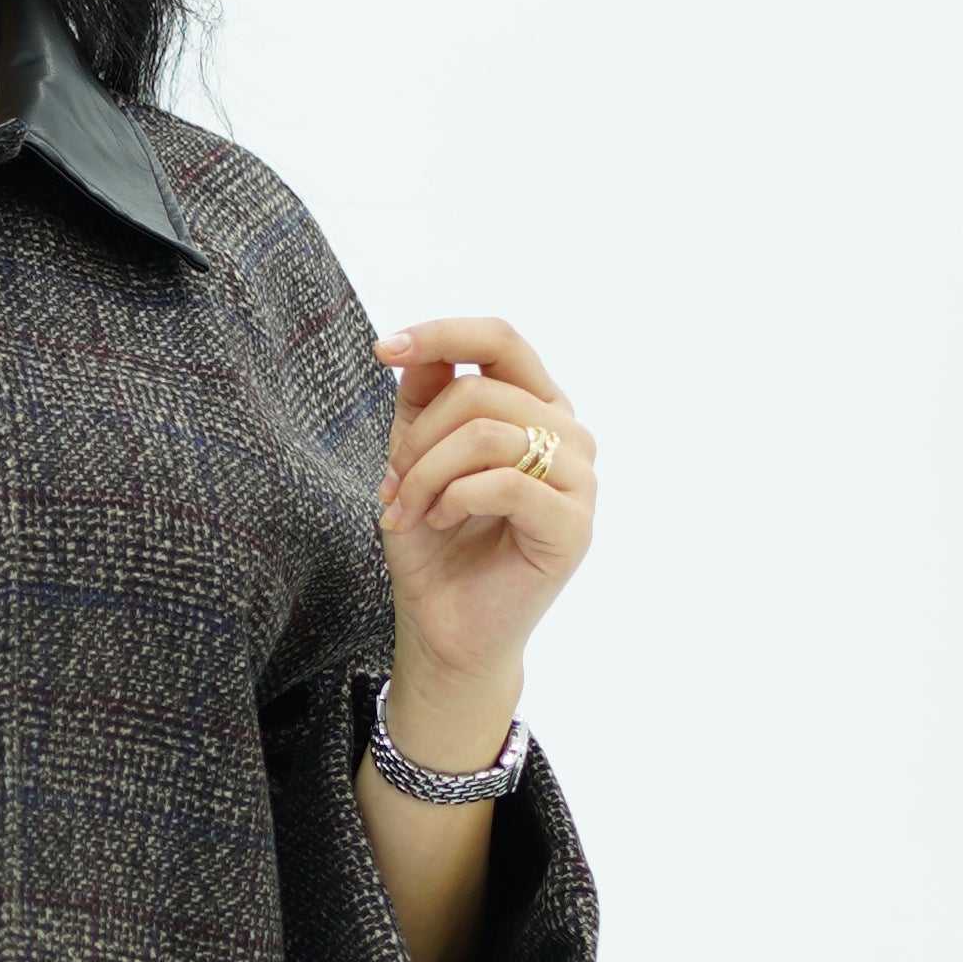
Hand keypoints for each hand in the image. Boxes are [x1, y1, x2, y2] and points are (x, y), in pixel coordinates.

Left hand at [376, 321, 597, 721]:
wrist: (445, 628)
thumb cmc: (435, 546)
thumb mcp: (414, 459)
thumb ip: (423, 401)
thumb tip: (419, 350)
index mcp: (534, 408)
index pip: (500, 340)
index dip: (442, 333)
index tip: (384, 348)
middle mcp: (566, 435)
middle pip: (481, 391)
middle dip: (418, 438)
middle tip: (390, 485)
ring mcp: (578, 480)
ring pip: (490, 433)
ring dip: (428, 472)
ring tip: (405, 511)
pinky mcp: (574, 525)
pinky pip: (507, 482)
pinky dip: (455, 498)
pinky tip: (438, 521)